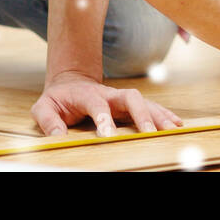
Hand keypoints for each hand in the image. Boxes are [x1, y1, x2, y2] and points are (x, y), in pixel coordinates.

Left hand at [31, 71, 184, 136]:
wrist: (71, 83)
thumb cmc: (58, 99)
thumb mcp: (43, 108)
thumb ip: (48, 121)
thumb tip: (58, 136)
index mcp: (87, 95)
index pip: (98, 105)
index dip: (104, 118)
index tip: (109, 135)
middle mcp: (109, 94)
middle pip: (131, 98)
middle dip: (142, 115)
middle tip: (150, 134)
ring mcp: (121, 98)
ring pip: (145, 102)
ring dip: (159, 115)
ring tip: (173, 130)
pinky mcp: (130, 104)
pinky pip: (151, 107)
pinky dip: (164, 114)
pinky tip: (176, 124)